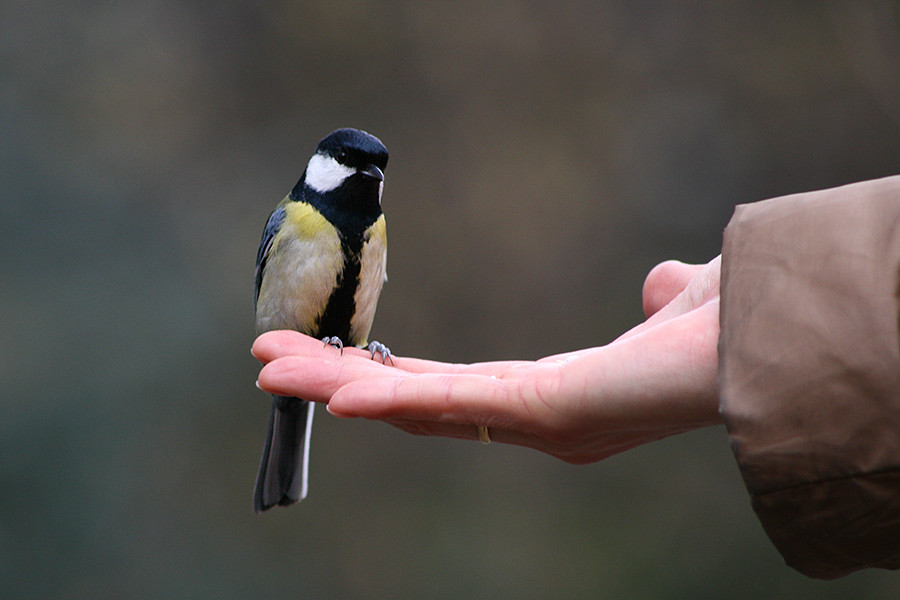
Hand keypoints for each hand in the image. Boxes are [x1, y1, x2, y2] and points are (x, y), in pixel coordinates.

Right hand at [253, 256, 722, 463]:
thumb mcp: (680, 305)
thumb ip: (661, 300)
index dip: (390, 377)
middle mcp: (531, 416)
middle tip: (269, 360)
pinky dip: (386, 399)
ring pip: (414, 404)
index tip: (340, 362)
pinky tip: (332, 392)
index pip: (452, 388)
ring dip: (338, 385)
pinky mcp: (541, 409)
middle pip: (413, 399)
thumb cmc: (731, 330)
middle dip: (337, 382)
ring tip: (269, 365)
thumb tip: (660, 281)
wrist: (770, 345)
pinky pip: (450, 406)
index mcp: (553, 392)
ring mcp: (530, 420)